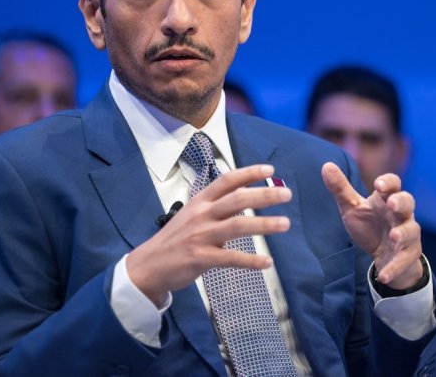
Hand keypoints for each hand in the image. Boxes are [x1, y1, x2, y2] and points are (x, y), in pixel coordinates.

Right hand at [126, 164, 290, 305]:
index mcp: (200, 201)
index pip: (227, 181)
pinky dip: (252, 261)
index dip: (249, 173)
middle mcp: (201, 214)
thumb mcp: (192, 215)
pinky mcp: (200, 258)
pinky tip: (267, 262)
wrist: (148, 266)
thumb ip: (216, 207)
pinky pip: (231, 258)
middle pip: (237, 199)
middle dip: (264, 195)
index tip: (270, 170)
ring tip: (285, 224)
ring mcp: (201, 236)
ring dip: (265, 224)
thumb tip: (245, 200)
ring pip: (238, 226)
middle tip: (287, 194)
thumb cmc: (175, 239)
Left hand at [321, 162, 422, 289]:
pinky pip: (404, 260)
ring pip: (411, 230)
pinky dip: (394, 267)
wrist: (383, 256)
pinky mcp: (408, 256)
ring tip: (393, 237)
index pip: (393, 184)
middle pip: (408, 203)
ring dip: (403, 233)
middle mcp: (400, 215)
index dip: (388, 183)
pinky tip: (383, 274)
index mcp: (387, 200)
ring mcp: (407, 235)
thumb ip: (340, 188)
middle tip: (392, 203)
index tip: (378, 185)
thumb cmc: (370, 225)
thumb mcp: (352, 208)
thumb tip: (326, 165)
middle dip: (401, 202)